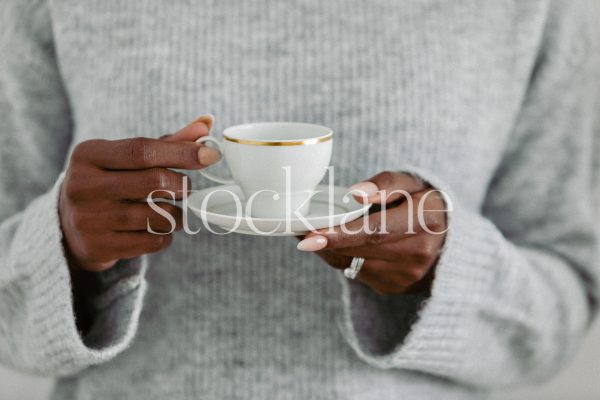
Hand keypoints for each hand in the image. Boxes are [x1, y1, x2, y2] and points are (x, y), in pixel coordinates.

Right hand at [59, 115, 219, 271]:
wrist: (69, 227)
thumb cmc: (111, 182)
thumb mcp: (128, 158)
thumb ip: (168, 142)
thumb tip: (206, 123)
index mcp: (88, 154)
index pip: (141, 150)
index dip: (181, 152)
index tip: (211, 154)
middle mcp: (82, 185)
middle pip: (154, 181)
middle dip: (181, 185)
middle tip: (185, 187)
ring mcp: (88, 219)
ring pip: (157, 216)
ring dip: (176, 214)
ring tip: (171, 211)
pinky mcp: (98, 246)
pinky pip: (153, 241)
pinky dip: (166, 235)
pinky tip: (158, 228)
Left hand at [297, 171, 447, 294]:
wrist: (450, 241)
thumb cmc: (424, 204)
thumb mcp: (412, 183)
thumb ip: (385, 184)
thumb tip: (356, 194)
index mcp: (426, 220)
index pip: (375, 230)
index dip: (341, 234)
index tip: (311, 236)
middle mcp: (418, 253)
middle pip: (360, 248)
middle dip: (326, 240)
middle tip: (299, 229)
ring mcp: (406, 276)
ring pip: (353, 262)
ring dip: (330, 248)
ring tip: (314, 233)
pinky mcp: (394, 288)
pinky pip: (356, 272)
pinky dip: (343, 257)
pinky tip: (338, 244)